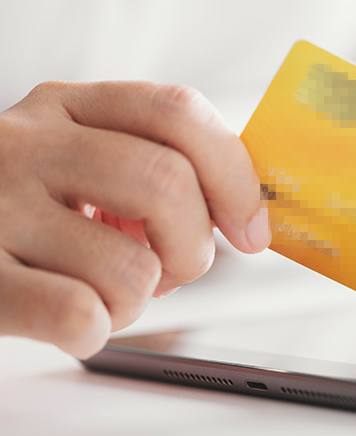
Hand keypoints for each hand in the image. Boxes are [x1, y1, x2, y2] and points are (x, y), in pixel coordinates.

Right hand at [0, 81, 269, 358]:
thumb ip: (154, 162)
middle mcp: (27, 144)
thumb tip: (242, 208)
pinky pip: (80, 315)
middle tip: (175, 267)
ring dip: (141, 296)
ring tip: (107, 288)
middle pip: (167, 184)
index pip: (179, 112)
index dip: (234, 174)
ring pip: (132, 265)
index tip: (251, 229)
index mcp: (68, 106)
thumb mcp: (80, 156)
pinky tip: (72, 315)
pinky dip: (98, 329)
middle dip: (194, 247)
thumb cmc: (20, 204)